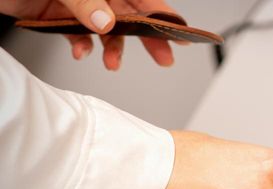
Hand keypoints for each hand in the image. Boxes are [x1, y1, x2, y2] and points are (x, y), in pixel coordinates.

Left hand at [0, 0, 183, 69]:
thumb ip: (85, 2)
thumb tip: (106, 23)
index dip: (163, 15)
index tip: (180, 33)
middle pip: (130, 16)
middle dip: (147, 38)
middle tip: (164, 57)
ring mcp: (78, 5)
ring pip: (106, 30)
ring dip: (112, 49)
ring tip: (112, 64)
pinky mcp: (58, 17)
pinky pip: (78, 36)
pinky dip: (82, 48)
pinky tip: (81, 52)